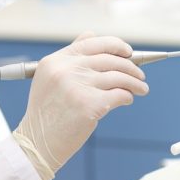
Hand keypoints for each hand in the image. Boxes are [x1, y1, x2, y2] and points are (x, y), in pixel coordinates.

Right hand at [13, 33, 148, 179]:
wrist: (37, 143)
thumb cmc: (47, 113)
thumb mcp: (50, 77)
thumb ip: (71, 56)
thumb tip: (93, 35)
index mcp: (56, 61)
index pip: (92, 43)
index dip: (115, 45)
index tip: (128, 51)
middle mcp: (66, 70)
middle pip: (110, 59)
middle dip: (130, 66)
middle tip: (140, 75)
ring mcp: (78, 86)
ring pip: (119, 77)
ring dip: (135, 83)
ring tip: (141, 89)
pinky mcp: (90, 105)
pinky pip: (120, 94)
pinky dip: (128, 96)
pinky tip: (128, 99)